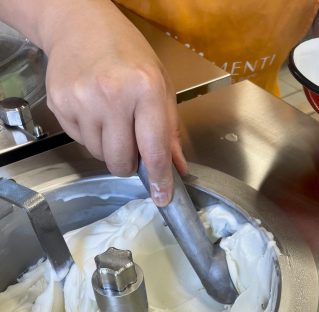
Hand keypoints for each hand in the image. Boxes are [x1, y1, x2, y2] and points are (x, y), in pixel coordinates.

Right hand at [43, 2, 185, 205]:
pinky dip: (92, 135)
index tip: (163, 197)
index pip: (154, 150)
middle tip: (133, 143)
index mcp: (145, 89)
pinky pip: (81, 142)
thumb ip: (170, 130)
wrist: (80, 25)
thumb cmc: (128, 54)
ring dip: (110, 147)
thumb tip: (178, 168)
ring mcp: (81, 101)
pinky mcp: (59, 104)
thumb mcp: (161, 86)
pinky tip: (94, 111)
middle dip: (130, 163)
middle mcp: (111, 96)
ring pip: (99, 155)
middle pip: (121, 162)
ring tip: (112, 117)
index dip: (160, 179)